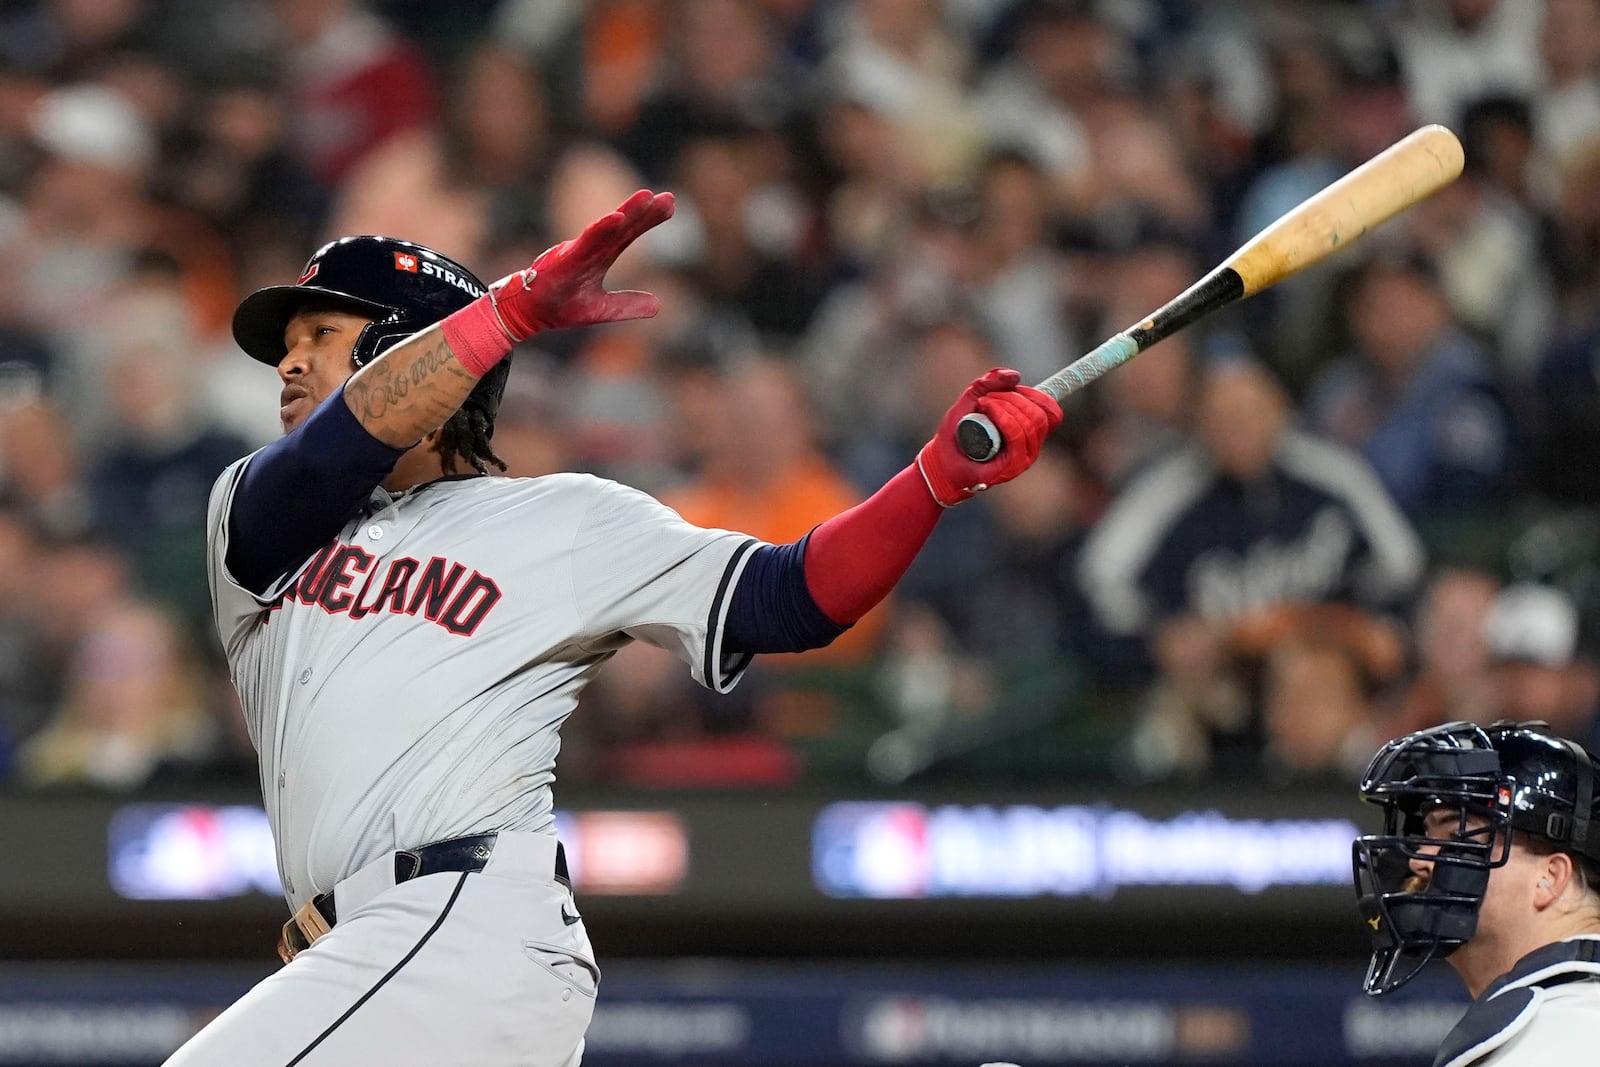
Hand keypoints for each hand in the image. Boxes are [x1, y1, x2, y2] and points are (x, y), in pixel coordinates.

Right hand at [488, 189, 673, 338]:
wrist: (528, 313)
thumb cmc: (561, 305)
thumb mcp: (602, 309)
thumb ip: (627, 304)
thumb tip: (658, 305)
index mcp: (600, 256)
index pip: (628, 234)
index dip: (648, 220)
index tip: (670, 205)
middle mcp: (591, 249)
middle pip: (622, 226)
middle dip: (644, 211)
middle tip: (669, 198)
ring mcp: (578, 252)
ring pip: (606, 229)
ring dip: (627, 212)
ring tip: (647, 197)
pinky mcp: (565, 260)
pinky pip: (585, 242)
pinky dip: (601, 229)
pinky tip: (617, 217)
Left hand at [916, 368, 1062, 505]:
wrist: (940, 459)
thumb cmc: (958, 433)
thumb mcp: (972, 399)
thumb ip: (990, 382)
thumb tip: (1015, 376)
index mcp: (1028, 431)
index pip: (1052, 413)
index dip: (1037, 395)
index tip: (1014, 388)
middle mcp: (1030, 447)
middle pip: (1039, 416)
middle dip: (1014, 398)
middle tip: (988, 397)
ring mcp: (1022, 459)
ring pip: (1029, 425)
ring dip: (1006, 406)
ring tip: (983, 405)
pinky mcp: (1011, 468)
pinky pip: (1017, 438)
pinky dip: (1004, 419)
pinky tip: (988, 410)